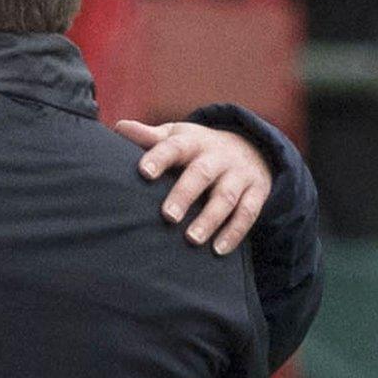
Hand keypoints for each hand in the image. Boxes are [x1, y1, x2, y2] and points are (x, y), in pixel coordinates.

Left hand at [116, 120, 272, 254]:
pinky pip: (248, 213)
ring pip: (226, 197)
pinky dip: (234, 232)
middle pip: (201, 173)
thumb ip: (149, 137)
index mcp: (193, 142)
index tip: (144, 173)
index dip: (159, 158)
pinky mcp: (257, 192)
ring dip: (210, 219)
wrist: (250, 147)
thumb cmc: (197, 148)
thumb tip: (119, 128)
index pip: (174, 147)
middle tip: (168, 216)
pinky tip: (218, 250)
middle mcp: (218, 156)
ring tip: (192, 239)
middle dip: (185, 194)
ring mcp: (239, 174)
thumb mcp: (177, 136)